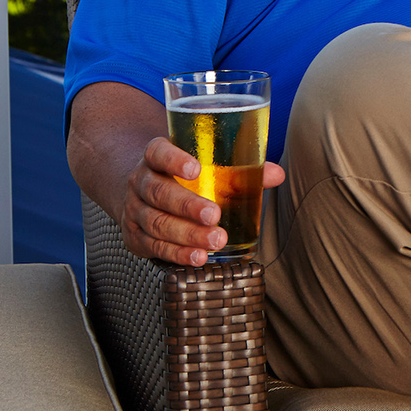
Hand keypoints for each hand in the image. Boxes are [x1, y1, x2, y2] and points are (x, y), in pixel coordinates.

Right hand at [122, 136, 286, 266]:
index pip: (158, 152)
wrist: (145, 193)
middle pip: (158, 192)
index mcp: (156, 157)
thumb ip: (239, 168)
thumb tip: (276, 174)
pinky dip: (177, 253)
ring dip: (187, 234)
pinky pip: (154, 246)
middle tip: (215, 215)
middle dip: (187, 205)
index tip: (196, 170)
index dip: (174, 160)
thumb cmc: (184, 177)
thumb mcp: (204, 166)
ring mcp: (134, 210)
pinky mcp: (135, 236)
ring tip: (215, 241)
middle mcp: (140, 181)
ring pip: (156, 222)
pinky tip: (198, 257)